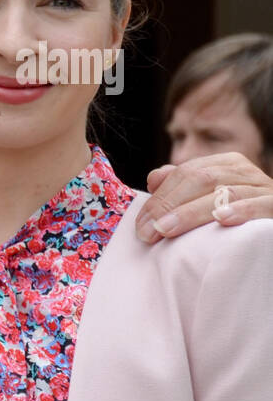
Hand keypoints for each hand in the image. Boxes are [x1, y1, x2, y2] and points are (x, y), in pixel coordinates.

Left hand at [137, 152, 272, 242]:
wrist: (270, 235)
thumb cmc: (237, 219)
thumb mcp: (207, 200)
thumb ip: (183, 187)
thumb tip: (154, 178)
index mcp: (226, 164)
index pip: (186, 173)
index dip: (160, 198)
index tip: (141, 225)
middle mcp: (245, 171)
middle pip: (202, 179)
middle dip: (169, 205)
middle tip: (147, 233)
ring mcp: (265, 188)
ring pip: (225, 192)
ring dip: (191, 212)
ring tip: (166, 229)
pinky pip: (261, 204)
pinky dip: (241, 210)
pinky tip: (221, 219)